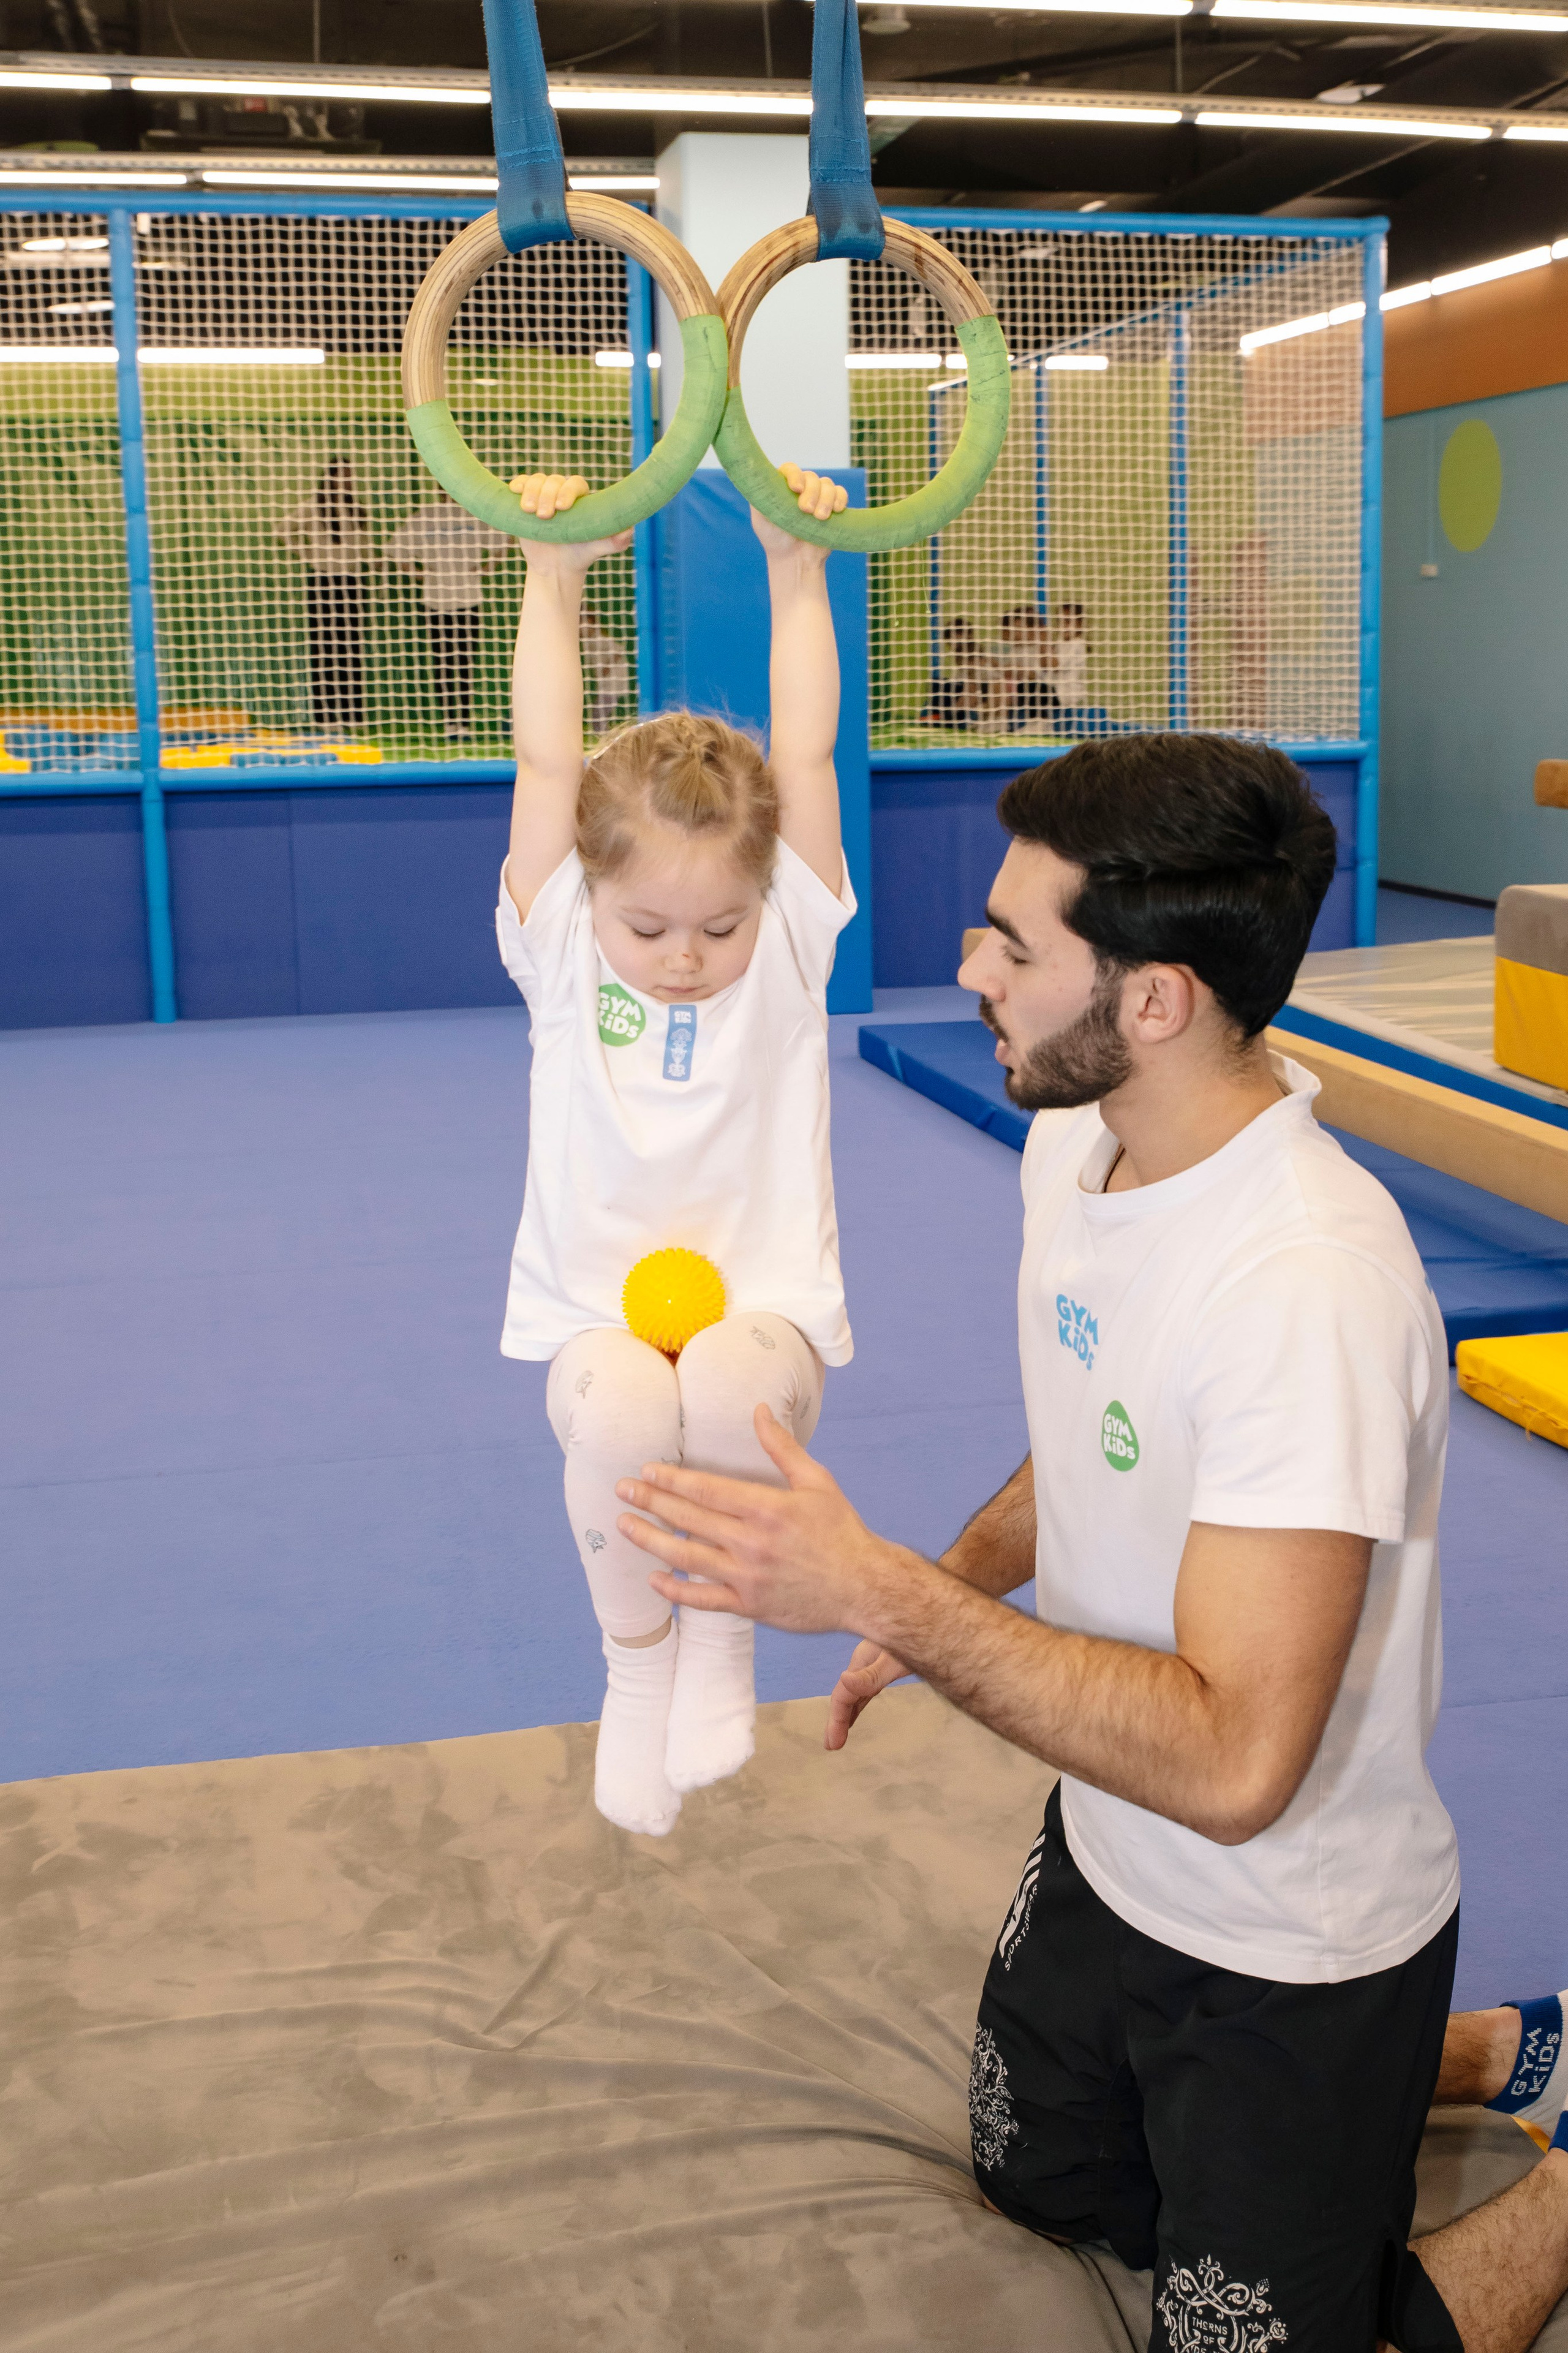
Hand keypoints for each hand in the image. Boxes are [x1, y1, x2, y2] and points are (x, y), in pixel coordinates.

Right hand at [506, 473, 632, 570]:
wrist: (556, 566)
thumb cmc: (581, 554)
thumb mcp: (598, 549)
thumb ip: (615, 540)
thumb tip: (629, 530)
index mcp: (582, 497)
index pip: (575, 484)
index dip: (568, 491)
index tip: (562, 508)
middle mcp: (562, 491)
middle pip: (553, 481)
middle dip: (547, 495)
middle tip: (544, 516)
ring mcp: (543, 493)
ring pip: (536, 480)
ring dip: (531, 491)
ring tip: (528, 510)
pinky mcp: (527, 499)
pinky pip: (521, 484)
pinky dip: (518, 485)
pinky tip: (514, 492)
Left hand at [614, 1405, 900, 1634]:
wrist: (864, 1587)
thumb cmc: (842, 1531)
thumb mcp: (817, 1481)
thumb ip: (782, 1447)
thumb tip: (760, 1410)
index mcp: (768, 1508)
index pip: (707, 1490)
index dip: (672, 1479)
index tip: (646, 1469)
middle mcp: (753, 1542)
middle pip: (689, 1519)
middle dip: (651, 1502)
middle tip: (622, 1489)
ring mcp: (748, 1576)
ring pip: (687, 1558)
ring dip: (651, 1540)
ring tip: (625, 1525)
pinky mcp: (749, 1605)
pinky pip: (704, 1599)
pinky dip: (676, 1591)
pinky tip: (654, 1578)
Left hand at [750, 463, 847, 558]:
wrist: (794, 560)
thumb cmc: (774, 539)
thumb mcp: (760, 519)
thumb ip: (758, 499)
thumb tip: (757, 479)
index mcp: (784, 486)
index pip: (790, 469)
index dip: (795, 475)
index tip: (796, 488)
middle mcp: (802, 488)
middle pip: (811, 477)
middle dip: (811, 492)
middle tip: (806, 510)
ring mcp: (818, 496)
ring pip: (827, 484)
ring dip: (826, 498)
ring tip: (820, 517)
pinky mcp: (833, 507)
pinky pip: (841, 494)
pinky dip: (840, 499)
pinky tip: (836, 510)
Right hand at [824, 1638, 910, 1751]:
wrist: (934, 1619)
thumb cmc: (919, 1634)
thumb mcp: (896, 1658)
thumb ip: (872, 1674)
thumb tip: (844, 1681)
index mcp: (862, 1659)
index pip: (844, 1694)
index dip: (836, 1720)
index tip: (833, 1745)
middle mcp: (864, 1662)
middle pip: (846, 1695)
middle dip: (837, 1721)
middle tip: (832, 1746)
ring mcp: (873, 1664)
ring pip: (855, 1693)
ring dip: (846, 1715)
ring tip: (838, 1738)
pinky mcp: (884, 1666)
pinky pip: (865, 1690)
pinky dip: (858, 1704)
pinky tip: (855, 1713)